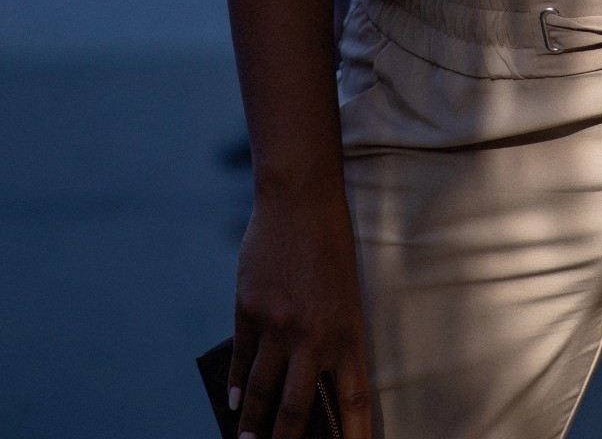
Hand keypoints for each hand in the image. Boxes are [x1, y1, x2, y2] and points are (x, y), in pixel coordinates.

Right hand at [229, 182, 371, 438]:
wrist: (301, 198)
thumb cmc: (330, 245)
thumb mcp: (344, 293)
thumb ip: (328, 337)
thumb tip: (304, 381)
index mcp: (348, 332)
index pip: (355, 400)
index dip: (356, 437)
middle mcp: (313, 336)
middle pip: (296, 410)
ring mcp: (277, 325)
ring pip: (262, 391)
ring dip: (253, 424)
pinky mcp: (249, 309)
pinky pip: (242, 358)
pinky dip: (237, 383)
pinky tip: (234, 401)